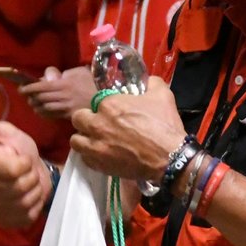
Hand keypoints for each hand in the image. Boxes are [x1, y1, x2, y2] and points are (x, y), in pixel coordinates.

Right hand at [0, 106, 49, 228]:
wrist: (34, 172)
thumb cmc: (20, 151)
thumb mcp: (8, 134)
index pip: (14, 171)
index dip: (25, 163)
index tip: (24, 158)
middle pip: (20, 188)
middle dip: (32, 178)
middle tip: (29, 171)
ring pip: (25, 203)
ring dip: (35, 191)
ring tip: (30, 183)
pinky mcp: (6, 221)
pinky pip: (27, 216)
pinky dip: (35, 206)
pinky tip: (30, 198)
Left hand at [21, 67, 95, 119]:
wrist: (106, 99)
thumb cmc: (93, 82)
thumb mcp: (79, 72)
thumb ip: (63, 74)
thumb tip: (47, 78)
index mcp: (63, 84)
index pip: (41, 86)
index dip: (28, 88)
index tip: (21, 88)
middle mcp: (62, 97)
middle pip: (40, 98)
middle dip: (30, 97)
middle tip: (26, 95)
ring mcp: (65, 108)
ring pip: (44, 108)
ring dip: (35, 105)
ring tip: (33, 102)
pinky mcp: (68, 117)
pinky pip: (51, 115)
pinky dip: (43, 113)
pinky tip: (42, 110)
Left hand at [69, 75, 185, 182]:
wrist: (170, 158)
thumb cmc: (164, 125)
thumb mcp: (162, 94)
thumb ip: (151, 83)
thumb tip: (146, 81)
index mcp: (109, 105)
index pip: (94, 101)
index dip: (102, 107)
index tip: (111, 112)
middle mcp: (97, 125)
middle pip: (78, 119)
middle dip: (86, 120)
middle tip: (98, 124)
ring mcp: (96, 146)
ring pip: (75, 140)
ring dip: (84, 138)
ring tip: (95, 140)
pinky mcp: (99, 165)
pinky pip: (84, 158)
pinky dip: (90, 156)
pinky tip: (101, 154)